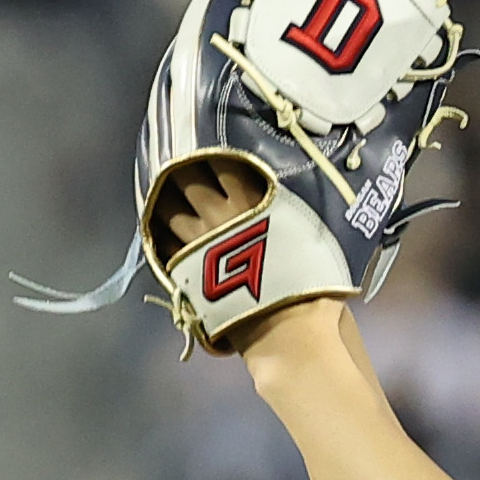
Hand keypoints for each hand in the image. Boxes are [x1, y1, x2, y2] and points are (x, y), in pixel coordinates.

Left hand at [155, 156, 344, 362]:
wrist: (288, 332)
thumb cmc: (313, 288)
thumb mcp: (317, 241)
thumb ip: (301, 215)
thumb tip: (304, 199)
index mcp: (254, 201)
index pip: (226, 162)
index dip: (215, 151)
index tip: (211, 146)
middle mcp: (221, 215)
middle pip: (189, 179)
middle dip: (183, 168)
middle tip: (180, 164)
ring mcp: (199, 244)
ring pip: (169, 210)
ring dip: (165, 200)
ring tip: (166, 195)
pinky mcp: (186, 272)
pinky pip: (164, 245)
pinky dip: (161, 234)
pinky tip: (163, 232)